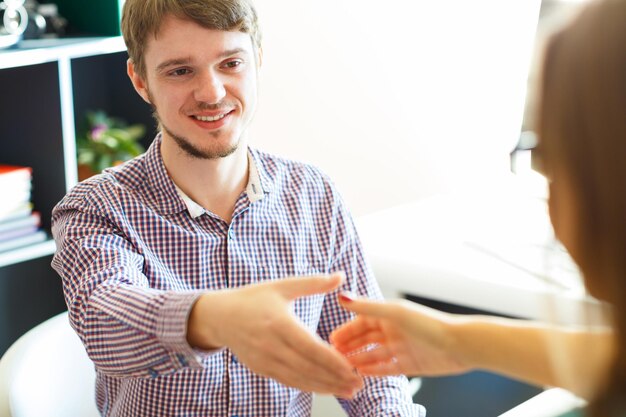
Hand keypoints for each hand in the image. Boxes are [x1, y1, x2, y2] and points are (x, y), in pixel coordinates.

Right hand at [188, 272, 362, 396]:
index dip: (333, 361)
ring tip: (349, 391)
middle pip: (308, 368)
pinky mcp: (261, 369)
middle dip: (335, 378)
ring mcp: (265, 360)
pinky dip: (309, 386)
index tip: (354, 367)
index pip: (311, 347)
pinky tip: (326, 388)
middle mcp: (271, 345)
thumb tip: (340, 275)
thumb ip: (313, 283)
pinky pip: (288, 382)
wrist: (220, 316)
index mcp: (279, 323)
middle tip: (359, 383)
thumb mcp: (282, 286)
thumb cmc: (253, 298)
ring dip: (325, 387)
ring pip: (299, 379)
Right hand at [330, 295, 470, 376]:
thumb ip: (367, 307)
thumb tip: (342, 297)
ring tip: (344, 367)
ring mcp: (401, 348)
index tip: (331, 339)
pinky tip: (361, 374)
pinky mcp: (409, 365)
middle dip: (350, 347)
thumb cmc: (430, 324)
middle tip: (333, 356)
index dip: (347, 331)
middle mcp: (394, 331)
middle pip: (366, 339)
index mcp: (390, 315)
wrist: (459, 345)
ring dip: (359, 360)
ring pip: (373, 355)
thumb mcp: (395, 313)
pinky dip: (374, 371)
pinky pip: (386, 368)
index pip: (362, 322)